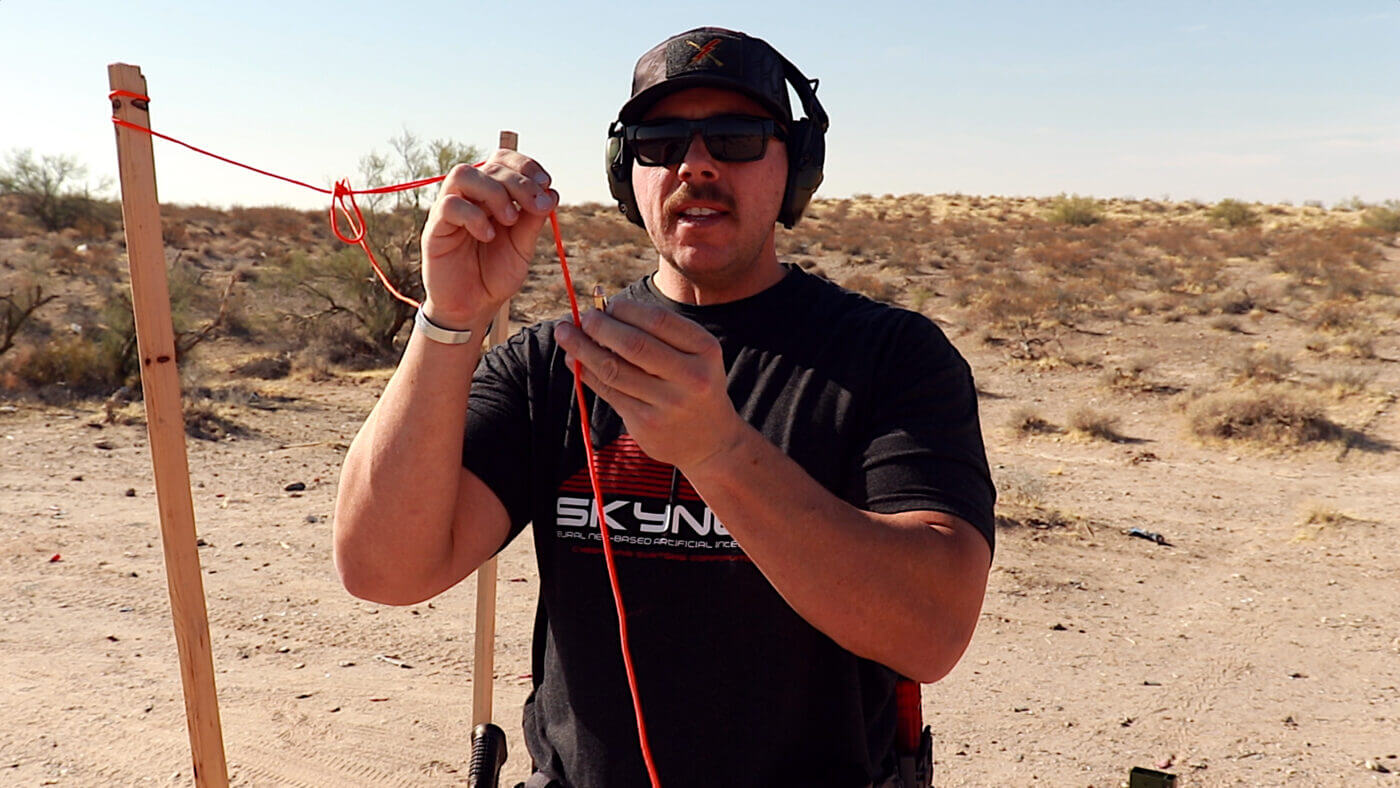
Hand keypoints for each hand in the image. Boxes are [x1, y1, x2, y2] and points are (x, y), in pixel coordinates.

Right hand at [419, 149, 558, 329]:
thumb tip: (551, 193)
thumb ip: (533, 220)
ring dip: (494, 192)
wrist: (473, 308)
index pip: (503, 159)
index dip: (526, 165)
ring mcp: (449, 209)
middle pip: (489, 166)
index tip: (546, 185)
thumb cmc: (495, 274)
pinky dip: (474, 216)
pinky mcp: (435, 228)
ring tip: (510, 219)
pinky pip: (449, 205)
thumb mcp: (523, 246)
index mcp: (491, 195)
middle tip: (537, 206)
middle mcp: (469, 196)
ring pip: (462, 174)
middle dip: (520, 182)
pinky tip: (488, 236)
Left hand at [555, 300, 747, 469]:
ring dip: (582, 348)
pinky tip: (574, 361)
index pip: (658, 319)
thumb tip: (601, 309)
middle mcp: (691, 377)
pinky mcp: (647, 424)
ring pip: (614, 369)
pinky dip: (586, 373)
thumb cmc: (693, 384)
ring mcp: (668, 403)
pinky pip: (609, 392)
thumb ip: (657, 332)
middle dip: (599, 326)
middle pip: (633, 344)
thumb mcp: (693, 354)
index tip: (606, 304)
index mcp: (705, 349)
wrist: (711, 441)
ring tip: (565, 334)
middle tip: (582, 318)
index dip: (625, 309)